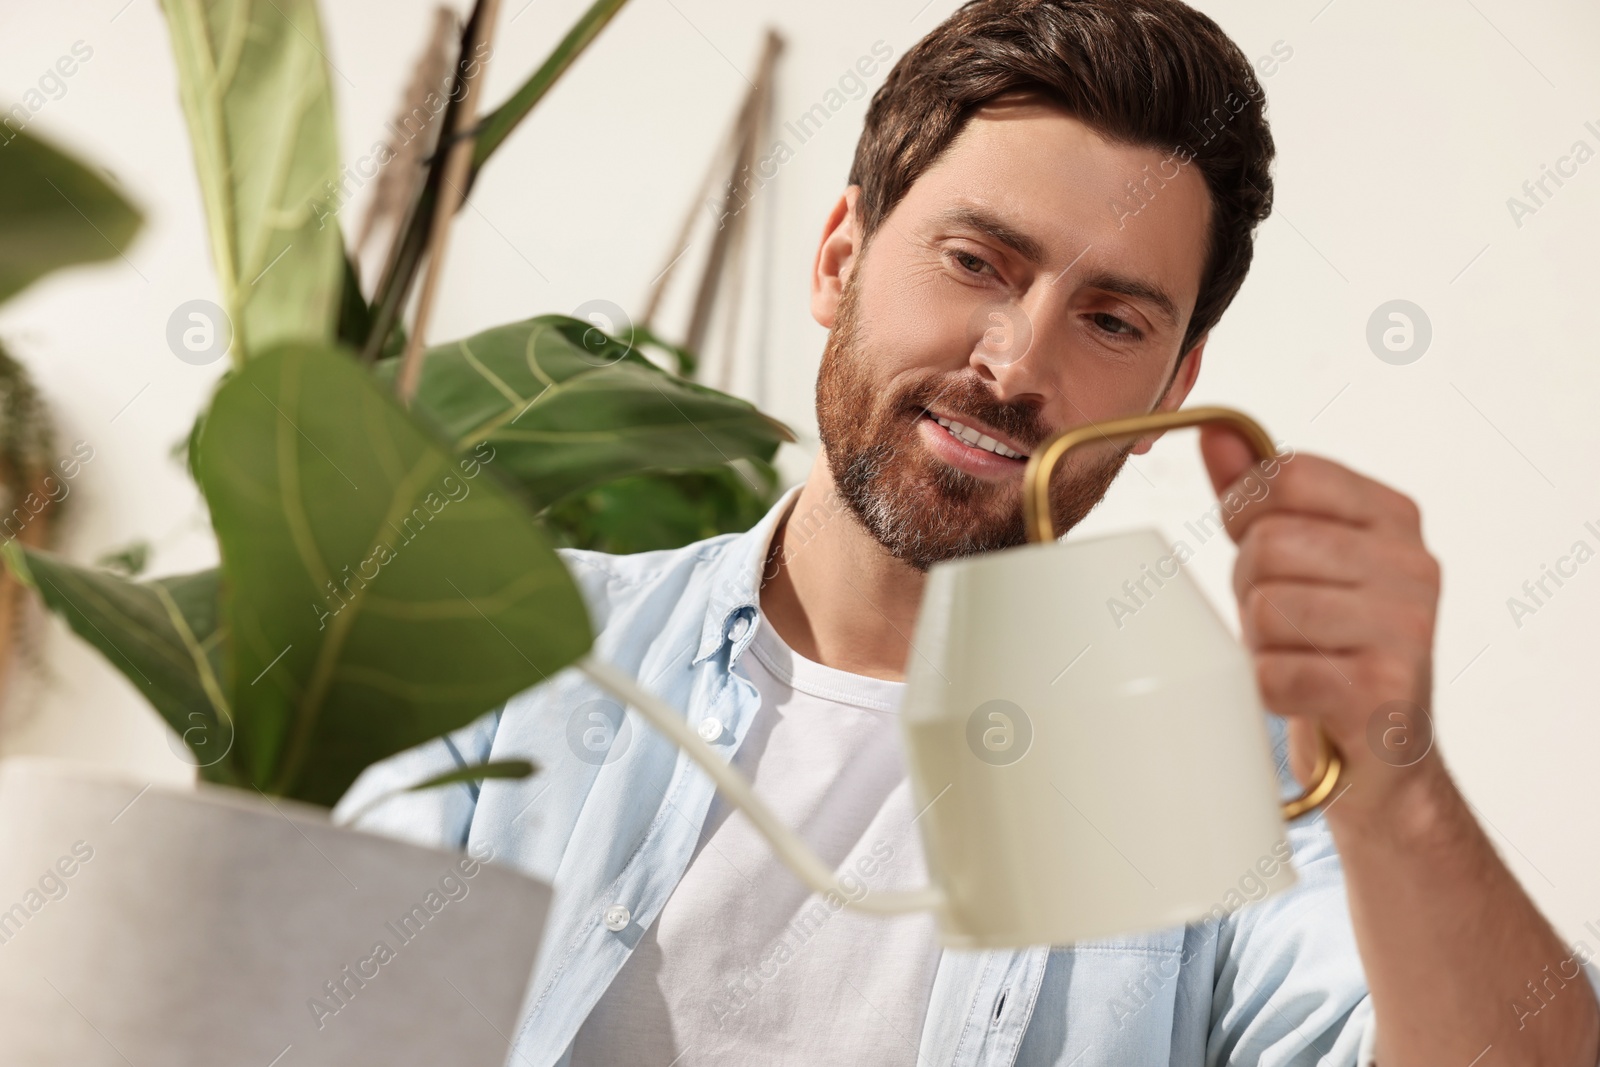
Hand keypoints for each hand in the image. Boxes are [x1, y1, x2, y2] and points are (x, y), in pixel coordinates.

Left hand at [1199, 426, 1444, 823]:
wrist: (1384, 759)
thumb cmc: (1327, 645)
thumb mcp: (1298, 559)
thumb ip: (1257, 495)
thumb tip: (1214, 431)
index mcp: (1396, 517)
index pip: (1290, 474)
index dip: (1244, 509)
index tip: (1249, 543)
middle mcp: (1415, 566)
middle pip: (1268, 545)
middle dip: (1247, 586)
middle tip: (1275, 621)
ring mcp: (1406, 630)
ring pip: (1266, 608)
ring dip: (1257, 642)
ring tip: (1292, 656)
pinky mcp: (1383, 694)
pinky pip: (1274, 672)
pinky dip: (1266, 689)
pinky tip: (1299, 696)